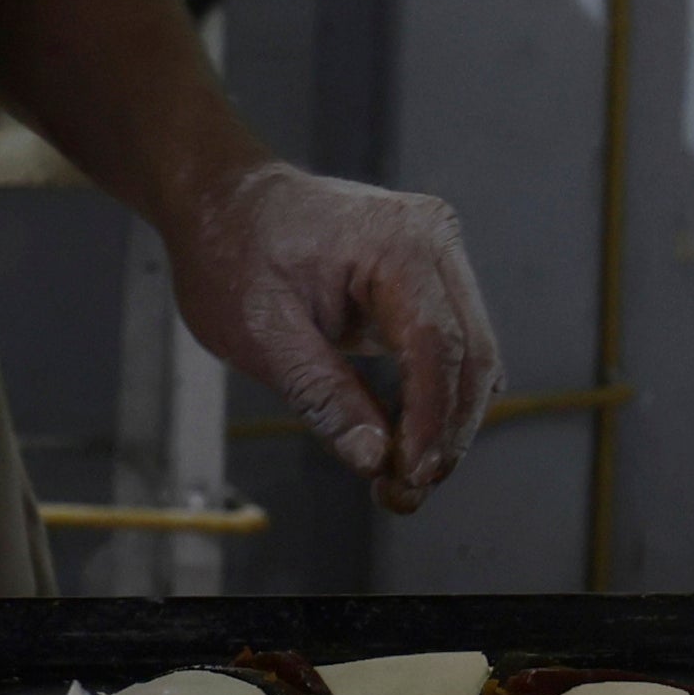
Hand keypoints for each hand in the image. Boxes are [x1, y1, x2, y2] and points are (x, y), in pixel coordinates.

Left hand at [176, 162, 502, 511]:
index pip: (438, 346)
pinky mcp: (430, 279)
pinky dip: (434, 399)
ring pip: (472, 359)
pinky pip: (450, 349)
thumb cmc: (231, 251)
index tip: (410, 478)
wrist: (222, 200)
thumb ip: (322, 394)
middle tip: (405, 494)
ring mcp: (439, 256)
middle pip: (472, 356)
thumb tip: (375, 459)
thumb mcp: (261, 332)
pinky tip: (401, 440)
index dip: (432, 421)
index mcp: (398, 242)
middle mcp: (434, 241)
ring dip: (445, 424)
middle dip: (447, 434)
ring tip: (399, 478)